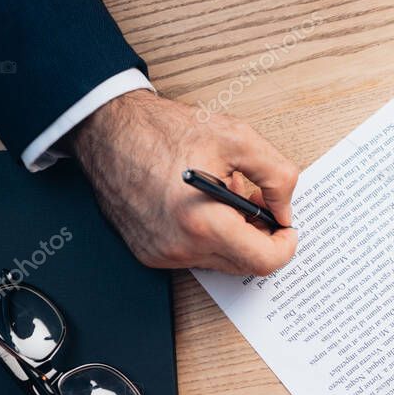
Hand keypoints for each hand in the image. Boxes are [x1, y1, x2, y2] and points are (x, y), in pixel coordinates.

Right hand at [68, 89, 298, 275]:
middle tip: (259, 201)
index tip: (286, 227)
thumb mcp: (237, 138)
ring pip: (221, 261)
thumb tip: (286, 209)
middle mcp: (180, 247)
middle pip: (245, 265)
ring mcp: (162, 255)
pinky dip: (209, 236)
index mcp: (203, 223)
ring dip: (235, 236)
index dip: (284, 245)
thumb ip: (278, 176)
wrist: (107, 130)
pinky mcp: (149, 253)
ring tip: (227, 197)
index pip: (263, 261)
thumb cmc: (164, 130)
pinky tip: (202, 206)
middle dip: (261, 236)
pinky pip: (196, 256)